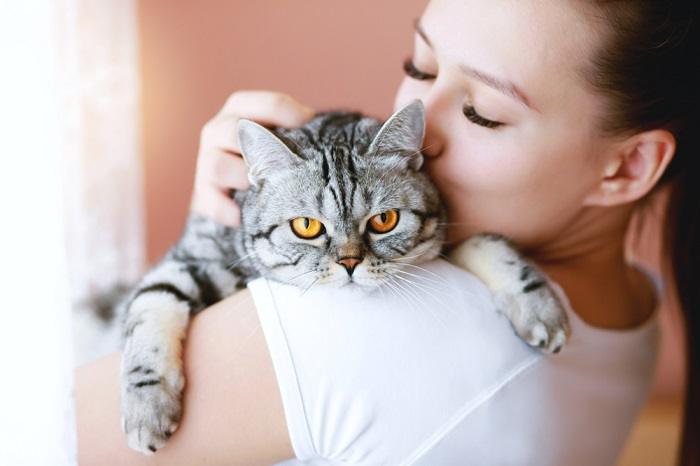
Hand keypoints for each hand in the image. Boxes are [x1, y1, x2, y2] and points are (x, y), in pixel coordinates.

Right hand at [191, 90, 314, 226]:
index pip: (270, 104)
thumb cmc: (271, 159)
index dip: (294, 117)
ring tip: (266, 192)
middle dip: (265, 151)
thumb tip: (339, 135)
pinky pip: (210, 202)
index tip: (313, 130)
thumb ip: (304, 132)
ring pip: (219, 166)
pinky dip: (228, 211)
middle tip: (290, 168)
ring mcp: (206, 161)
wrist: (236, 191)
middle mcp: (218, 130)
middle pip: (236, 131)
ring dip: (246, 179)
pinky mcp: (202, 194)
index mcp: (242, 108)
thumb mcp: (284, 138)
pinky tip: (244, 218)